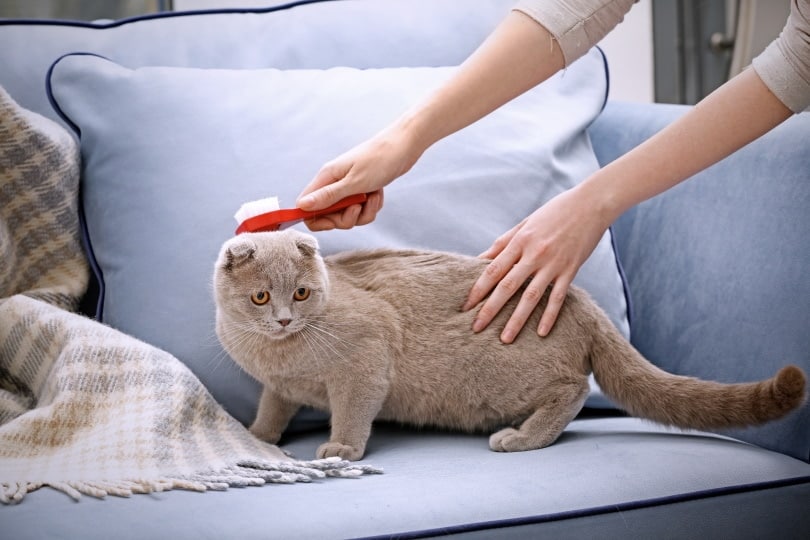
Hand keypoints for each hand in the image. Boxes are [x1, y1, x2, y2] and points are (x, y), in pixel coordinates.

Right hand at [296, 125, 420, 230]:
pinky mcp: (360, 190)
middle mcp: (333, 183)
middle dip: (346, 218)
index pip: (305, 206)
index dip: (316, 219)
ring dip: (363, 213)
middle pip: (328, 215)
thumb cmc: (379, 160)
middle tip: (358, 207)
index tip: (333, 222)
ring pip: (348, 215)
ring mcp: (347, 188)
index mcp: (326, 178)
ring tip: (373, 196)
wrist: (404, 147)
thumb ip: (327, 196)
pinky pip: (362, 211)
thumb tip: (301, 206)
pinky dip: (371, 206)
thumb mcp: (353, 182)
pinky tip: (378, 193)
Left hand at [462, 185, 611, 343]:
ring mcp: (553, 264)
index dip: (478, 289)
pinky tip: (542, 333)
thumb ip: (503, 242)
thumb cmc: (554, 212)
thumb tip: (480, 258)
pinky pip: (558, 297)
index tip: (465, 306)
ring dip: (516, 320)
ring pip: (531, 297)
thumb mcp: (525, 223)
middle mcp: (534, 254)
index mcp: (520, 241)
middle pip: (507, 286)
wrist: (591, 204)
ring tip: (505, 339)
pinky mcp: (571, 270)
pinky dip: (549, 316)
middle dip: (490, 309)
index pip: (493, 270)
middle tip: (476, 328)